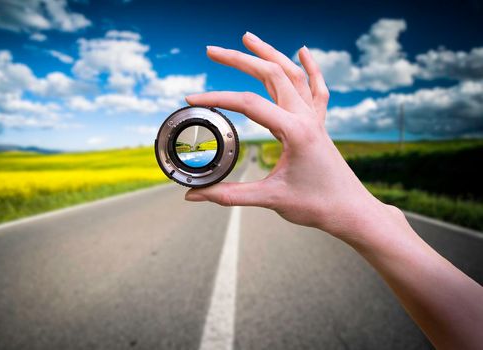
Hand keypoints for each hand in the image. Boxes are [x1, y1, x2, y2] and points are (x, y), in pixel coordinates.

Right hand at [185, 32, 395, 243]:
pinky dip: (309, 68)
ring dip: (269, 53)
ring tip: (247, 38)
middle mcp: (305, 117)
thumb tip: (194, 195)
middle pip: (270, 74)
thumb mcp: (270, 199)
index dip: (216, 98)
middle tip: (212, 51)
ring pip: (291, 74)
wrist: (351, 211)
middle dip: (239, 59)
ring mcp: (314, 118)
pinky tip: (303, 51)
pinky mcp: (319, 125)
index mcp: (294, 131)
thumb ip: (229, 195)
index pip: (248, 104)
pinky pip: (315, 89)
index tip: (192, 98)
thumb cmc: (317, 205)